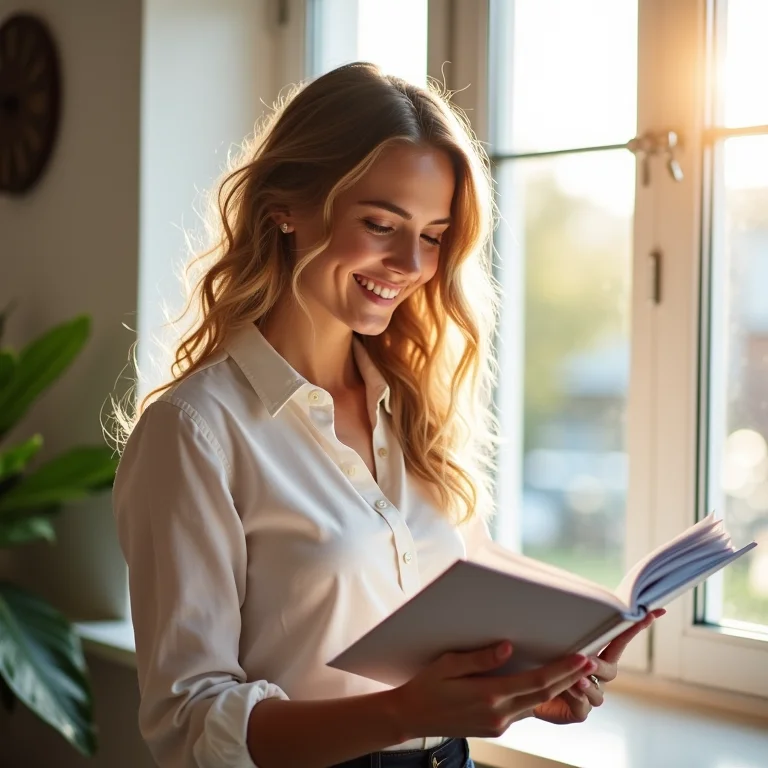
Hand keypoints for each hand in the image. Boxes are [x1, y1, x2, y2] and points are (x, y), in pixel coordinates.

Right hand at [390, 641, 597, 739]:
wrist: (411, 717)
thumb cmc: (426, 686)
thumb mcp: (448, 664)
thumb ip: (480, 658)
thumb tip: (508, 647)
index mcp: (489, 695)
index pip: (536, 681)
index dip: (563, 669)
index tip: (582, 658)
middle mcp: (498, 714)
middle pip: (544, 694)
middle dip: (570, 677)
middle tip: (591, 661)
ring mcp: (498, 724)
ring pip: (536, 703)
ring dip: (558, 687)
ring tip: (575, 670)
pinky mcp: (495, 727)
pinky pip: (523, 709)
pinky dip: (538, 695)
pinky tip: (545, 683)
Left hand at [532, 608, 665, 724]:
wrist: (522, 691)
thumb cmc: (538, 660)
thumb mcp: (551, 642)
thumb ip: (565, 631)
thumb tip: (570, 602)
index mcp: (594, 653)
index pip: (618, 639)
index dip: (636, 626)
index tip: (653, 611)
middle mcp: (596, 675)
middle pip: (611, 668)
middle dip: (601, 665)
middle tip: (588, 661)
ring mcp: (590, 694)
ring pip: (599, 692)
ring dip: (587, 684)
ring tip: (574, 679)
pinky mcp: (579, 711)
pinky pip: (583, 706)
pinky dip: (575, 697)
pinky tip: (566, 690)